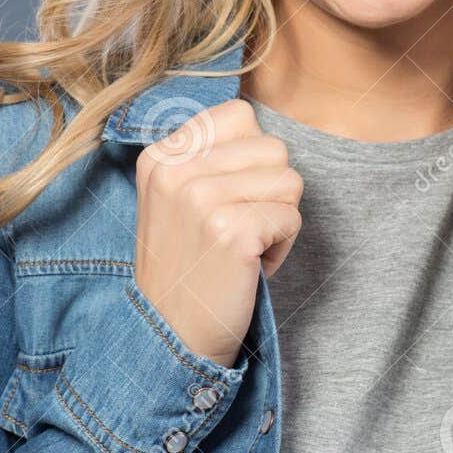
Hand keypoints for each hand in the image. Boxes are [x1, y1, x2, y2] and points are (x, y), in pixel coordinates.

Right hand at [133, 99, 302, 367]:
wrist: (170, 338)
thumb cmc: (188, 267)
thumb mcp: (175, 198)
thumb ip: (207, 155)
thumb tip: (257, 126)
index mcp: (161, 155)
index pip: (241, 115)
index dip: (251, 158)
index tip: (226, 198)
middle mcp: (176, 170)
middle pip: (273, 148)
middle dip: (270, 192)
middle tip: (237, 230)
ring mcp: (201, 199)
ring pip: (289, 181)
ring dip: (277, 220)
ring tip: (242, 248)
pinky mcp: (231, 231)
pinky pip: (292, 217)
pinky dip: (281, 249)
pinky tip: (248, 268)